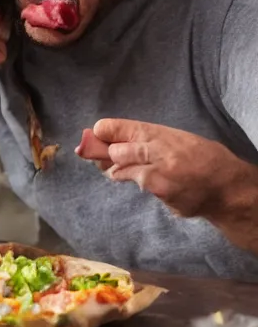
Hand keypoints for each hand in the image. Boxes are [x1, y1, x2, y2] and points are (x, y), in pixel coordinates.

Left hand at [76, 119, 247, 218]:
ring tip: (152, 171)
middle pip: (114, 153)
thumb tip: (110, 138)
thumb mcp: (176, 138)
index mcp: (160, 135)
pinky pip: (144, 190)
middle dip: (111, 156)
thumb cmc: (203, 158)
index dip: (104, 131)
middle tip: (117, 157)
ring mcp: (158, 178)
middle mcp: (157, 154)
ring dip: (127, 173)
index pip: (120, 129)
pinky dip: (150, 188)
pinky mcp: (162, 197)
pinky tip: (168, 186)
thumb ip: (145, 138)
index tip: (96, 133)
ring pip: (123, 174)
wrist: (230, 189)